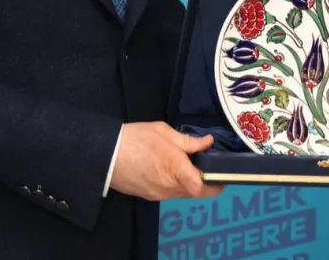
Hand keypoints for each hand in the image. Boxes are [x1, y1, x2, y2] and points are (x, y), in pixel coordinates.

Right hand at [109, 122, 223, 201]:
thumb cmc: (135, 139)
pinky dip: (176, 184)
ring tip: (189, 166)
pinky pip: (169, 193)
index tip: (223, 176)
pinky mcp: (149, 196)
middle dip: (205, 183)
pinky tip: (170, 170)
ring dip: (190, 183)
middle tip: (209, 168)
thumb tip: (207, 143)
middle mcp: (170, 188)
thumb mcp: (163, 132)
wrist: (105, 155)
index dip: (216, 185)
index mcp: (176, 170)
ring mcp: (159, 195)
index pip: (202, 188)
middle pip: (195, 193)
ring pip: (183, 194)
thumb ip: (188, 141)